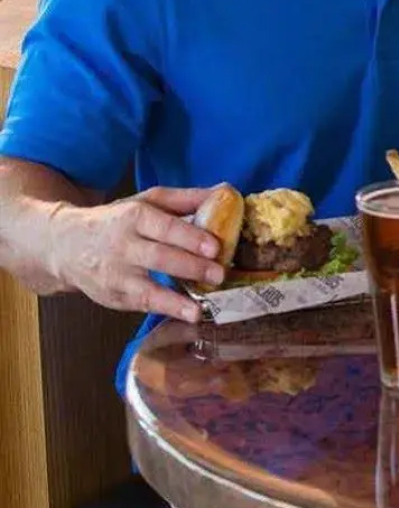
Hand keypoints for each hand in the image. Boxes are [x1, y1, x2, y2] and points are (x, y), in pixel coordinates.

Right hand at [44, 186, 224, 322]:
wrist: (65, 245)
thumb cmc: (117, 221)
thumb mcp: (146, 202)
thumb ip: (185, 199)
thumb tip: (225, 192)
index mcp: (133, 217)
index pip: (164, 227)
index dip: (190, 237)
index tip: (215, 247)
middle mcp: (122, 246)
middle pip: (158, 258)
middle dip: (190, 267)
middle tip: (218, 274)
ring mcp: (115, 275)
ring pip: (145, 289)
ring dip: (173, 301)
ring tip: (198, 309)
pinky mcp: (112, 297)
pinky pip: (140, 306)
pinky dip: (163, 311)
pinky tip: (186, 315)